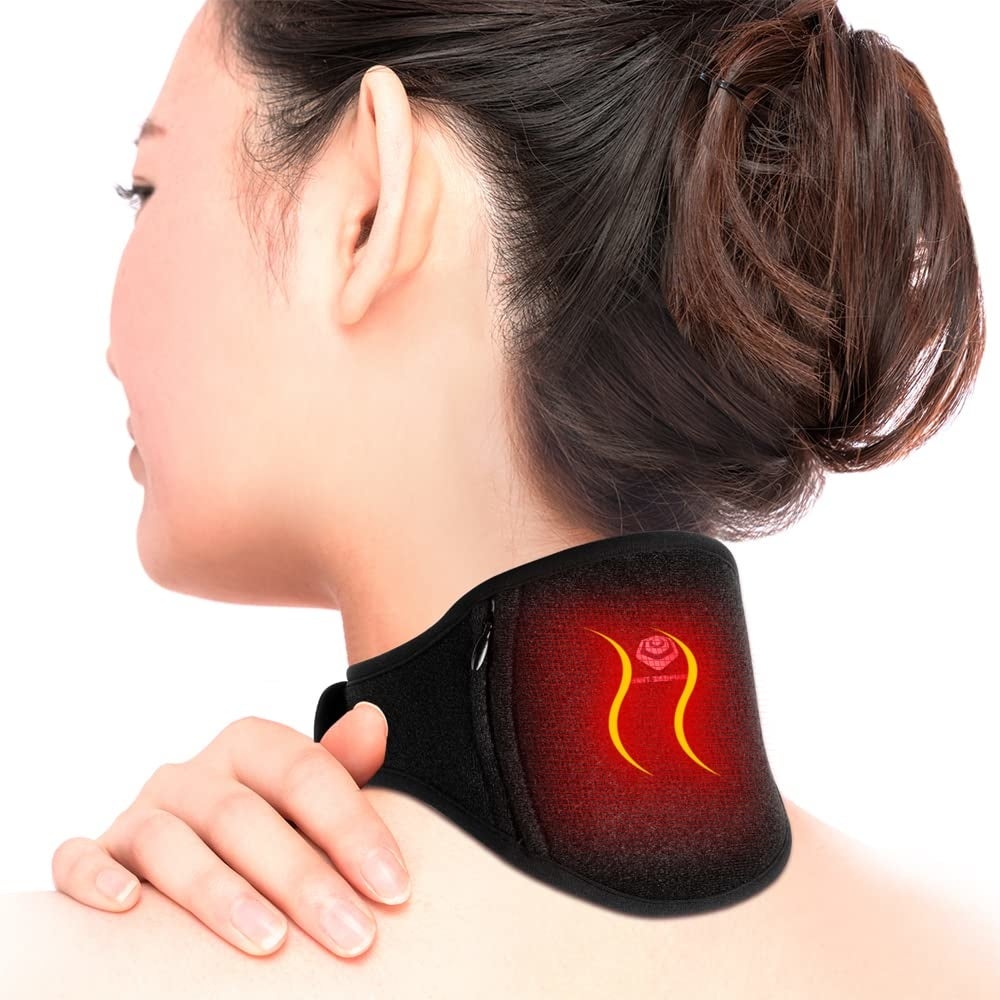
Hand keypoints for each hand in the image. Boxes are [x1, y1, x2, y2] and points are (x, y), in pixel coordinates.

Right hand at [50, 705, 408, 957]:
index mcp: (250, 747)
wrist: (208, 855)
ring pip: (169, 841)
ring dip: (219, 893)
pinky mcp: (97, 855)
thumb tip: (373, 720)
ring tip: (270, 944)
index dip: (353, 829)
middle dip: (303, 879)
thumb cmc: (275, 832)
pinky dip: (95, 880)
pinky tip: (127, 909)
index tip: (395, 890)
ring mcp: (140, 813)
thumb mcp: (310, 800)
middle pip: (244, 816)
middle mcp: (192, 774)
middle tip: (354, 938)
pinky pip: (79, 859)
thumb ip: (342, 767)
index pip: (306, 773)